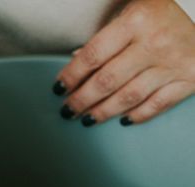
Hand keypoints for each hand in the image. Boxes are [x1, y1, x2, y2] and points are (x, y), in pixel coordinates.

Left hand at [53, 0, 194, 125]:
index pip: (93, 55)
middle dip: (82, 100)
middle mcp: (155, 43)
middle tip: (68, 110)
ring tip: (87, 118)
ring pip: (129, 97)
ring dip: (103, 112)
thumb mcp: (133, 12)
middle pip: (107, 81)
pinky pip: (157, 105)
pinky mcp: (189, 79)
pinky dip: (138, 115)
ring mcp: (173, 63)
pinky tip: (123, 120)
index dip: (72, 76)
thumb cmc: (163, 15)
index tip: (59, 88)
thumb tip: (76, 61)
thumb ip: (105, 37)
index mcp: (137, 20)